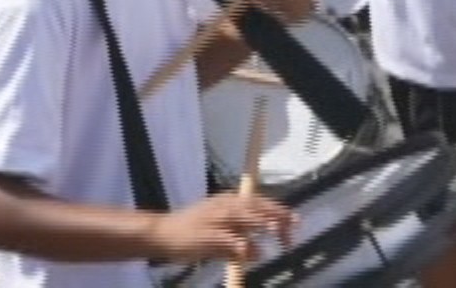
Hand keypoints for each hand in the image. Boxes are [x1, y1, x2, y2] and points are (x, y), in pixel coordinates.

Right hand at [142, 190, 298, 263]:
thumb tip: (257, 252)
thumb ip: (237, 242)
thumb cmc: (189, 233)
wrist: (161, 234)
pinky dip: (242, 244)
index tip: (295, 221)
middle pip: (254, 207)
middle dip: (276, 215)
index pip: (258, 202)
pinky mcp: (206, 234)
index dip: (277, 210)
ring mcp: (214, 219)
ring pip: (243, 217)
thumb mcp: (217, 234)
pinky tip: (253, 251)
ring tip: (278, 231)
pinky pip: (228, 238)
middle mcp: (222, 206)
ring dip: (262, 222)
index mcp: (226, 202)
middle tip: (293, 227)